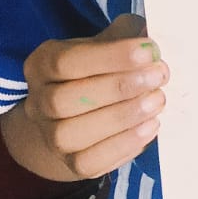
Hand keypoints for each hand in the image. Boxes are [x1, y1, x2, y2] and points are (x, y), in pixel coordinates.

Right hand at [16, 13, 170, 178]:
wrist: (81, 114)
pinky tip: (151, 126)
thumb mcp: (108, 43)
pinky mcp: (70, 164)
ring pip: (72, 135)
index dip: (110, 57)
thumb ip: (127, 35)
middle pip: (64, 100)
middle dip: (118, 88)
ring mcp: (50, 137)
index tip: (149, 51)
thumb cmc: (100, 69)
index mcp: (42, 64)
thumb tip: (153, 36)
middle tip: (159, 76)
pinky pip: (89, 163)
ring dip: (121, 118)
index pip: (66, 61)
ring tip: (157, 102)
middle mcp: (38, 102)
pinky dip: (123, 146)